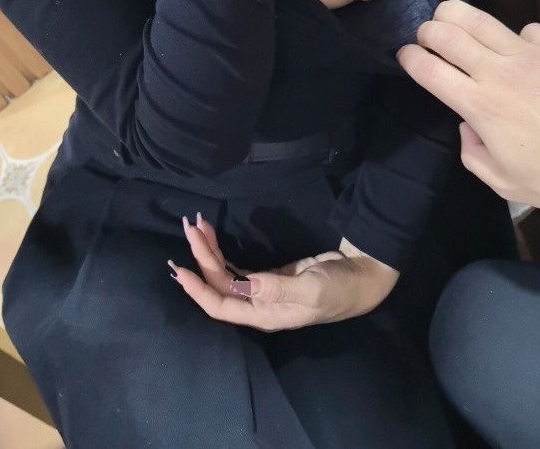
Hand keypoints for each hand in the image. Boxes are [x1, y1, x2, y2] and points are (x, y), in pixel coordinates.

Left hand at [168, 213, 398, 331]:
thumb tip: (244, 284)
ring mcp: (260, 290)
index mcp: (263, 315)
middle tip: (190, 226)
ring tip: (197, 225)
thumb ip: (277, 288)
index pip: (221, 305)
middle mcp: (256, 305)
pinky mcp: (267, 277)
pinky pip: (236, 266)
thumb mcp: (310, 289)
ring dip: (209, 250)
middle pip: (218, 283)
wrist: (359, 278)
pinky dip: (223, 251)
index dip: (198, 290)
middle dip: (201, 256)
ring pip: (224, 273)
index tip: (180, 269)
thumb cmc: (337, 289)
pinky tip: (213, 236)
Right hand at [397, 0, 539, 213]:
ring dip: (454, 15)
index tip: (405, 57)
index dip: (409, 58)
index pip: (430, 70)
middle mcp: (499, 72)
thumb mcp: (508, 185)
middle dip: (427, 31)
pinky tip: (518, 51)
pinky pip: (524, 29)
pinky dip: (512, 36)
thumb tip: (468, 128)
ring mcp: (530, 53)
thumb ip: (474, 156)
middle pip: (447, 34)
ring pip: (479, 19)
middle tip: (425, 38)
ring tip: (448, 19)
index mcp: (482, 107)